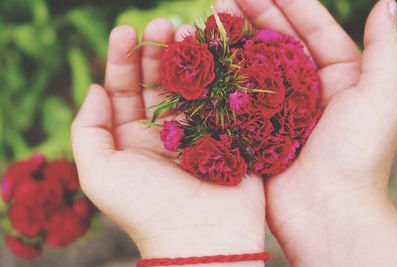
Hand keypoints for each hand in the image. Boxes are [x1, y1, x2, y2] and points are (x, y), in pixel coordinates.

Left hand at [71, 18, 265, 264]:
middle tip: (162, 23)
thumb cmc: (146, 207)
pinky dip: (215, 75)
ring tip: (186, 30)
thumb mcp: (98, 173)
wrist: (201, 236)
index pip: (123, 91)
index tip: (125, 30)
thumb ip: (87, 130)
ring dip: (186, 57)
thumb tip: (95, 89)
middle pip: (156, 83)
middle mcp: (162, 133)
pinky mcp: (225, 134)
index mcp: (131, 140)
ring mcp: (196, 132)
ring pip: (188, 86)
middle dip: (156, 52)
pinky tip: (213, 52)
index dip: (123, 60)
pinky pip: (217, 98)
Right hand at [223, 0, 396, 265]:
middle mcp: (308, 91)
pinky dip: (223, 80)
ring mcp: (279, 111)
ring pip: (255, 68)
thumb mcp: (384, 98)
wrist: (327, 214)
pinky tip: (206, 63)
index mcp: (341, 78)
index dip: (288, 5)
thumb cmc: (358, 156)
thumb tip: (386, 5)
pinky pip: (239, 98)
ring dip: (234, 45)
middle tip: (223, 1)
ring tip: (210, 23)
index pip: (313, 30)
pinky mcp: (257, 131)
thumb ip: (388, 50)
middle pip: (278, 44)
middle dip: (253, 18)